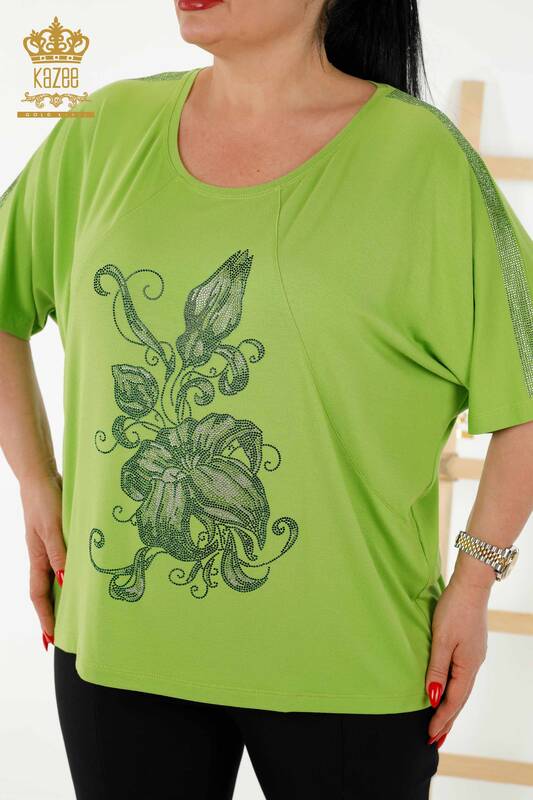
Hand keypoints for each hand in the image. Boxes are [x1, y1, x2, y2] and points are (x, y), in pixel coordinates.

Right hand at [19, 471, 65, 645]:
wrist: (41, 476)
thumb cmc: (44, 501)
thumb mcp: (52, 529)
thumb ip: (59, 554)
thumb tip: (65, 583)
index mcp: (38, 558)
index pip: (39, 596)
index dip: (45, 617)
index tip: (51, 638)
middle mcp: (44, 556)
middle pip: (46, 592)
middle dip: (53, 615)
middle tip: (62, 637)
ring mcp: (51, 546)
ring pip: (57, 577)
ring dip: (64, 596)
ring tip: (76, 614)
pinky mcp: (61, 535)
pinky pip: (66, 561)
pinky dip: (72, 573)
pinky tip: (84, 577)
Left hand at [425, 570, 489, 743]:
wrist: (471, 585)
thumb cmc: (454, 609)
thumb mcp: (441, 639)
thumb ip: (436, 669)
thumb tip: (432, 698)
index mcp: (468, 666)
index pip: (453, 701)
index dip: (441, 719)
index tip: (430, 735)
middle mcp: (474, 664)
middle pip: (460, 699)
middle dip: (447, 720)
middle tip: (435, 740)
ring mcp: (473, 655)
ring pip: (461, 688)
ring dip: (450, 707)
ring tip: (440, 724)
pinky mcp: (470, 647)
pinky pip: (461, 676)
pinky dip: (453, 690)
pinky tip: (446, 692)